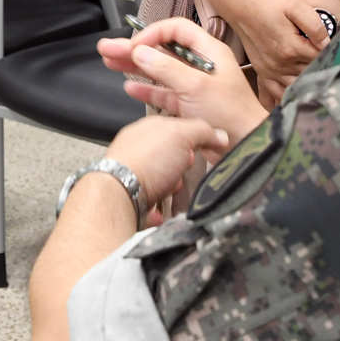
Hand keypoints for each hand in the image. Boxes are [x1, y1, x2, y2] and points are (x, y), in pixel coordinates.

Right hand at [99, 17, 268, 144]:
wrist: (245, 146)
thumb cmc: (231, 114)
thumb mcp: (196, 86)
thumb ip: (166, 68)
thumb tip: (140, 51)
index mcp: (209, 52)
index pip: (176, 30)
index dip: (153, 33)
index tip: (134, 44)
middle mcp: (201, 65)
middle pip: (162, 50)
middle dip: (134, 48)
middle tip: (109, 48)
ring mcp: (194, 85)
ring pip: (159, 70)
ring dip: (135, 66)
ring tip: (110, 62)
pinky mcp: (190, 105)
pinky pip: (163, 92)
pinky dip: (146, 89)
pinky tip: (130, 87)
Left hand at [99, 115, 229, 222]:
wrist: (120, 195)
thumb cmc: (145, 161)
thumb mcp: (180, 134)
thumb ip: (201, 131)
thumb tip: (219, 135)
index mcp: (145, 130)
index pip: (174, 129)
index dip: (192, 139)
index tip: (200, 149)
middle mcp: (136, 151)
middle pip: (170, 159)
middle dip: (180, 169)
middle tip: (180, 171)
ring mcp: (131, 176)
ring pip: (162, 183)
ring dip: (171, 189)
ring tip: (168, 191)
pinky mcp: (130, 200)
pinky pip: (150, 207)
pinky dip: (157, 211)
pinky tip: (159, 211)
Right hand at [222, 0, 330, 99]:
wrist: (242, 7)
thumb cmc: (268, 3)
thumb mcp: (295, 6)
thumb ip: (314, 25)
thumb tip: (329, 43)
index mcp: (291, 48)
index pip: (321, 58)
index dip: (331, 53)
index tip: (336, 48)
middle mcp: (281, 64)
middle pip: (310, 73)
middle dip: (320, 66)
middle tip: (328, 59)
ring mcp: (270, 70)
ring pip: (297, 84)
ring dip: (307, 79)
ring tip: (315, 71)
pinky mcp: (263, 71)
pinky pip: (278, 90)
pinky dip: (289, 91)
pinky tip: (297, 88)